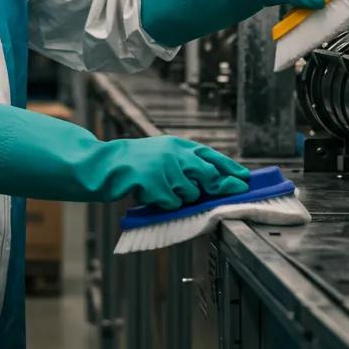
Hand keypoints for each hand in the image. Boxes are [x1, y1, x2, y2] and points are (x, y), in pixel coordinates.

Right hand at [106, 136, 248, 209]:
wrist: (105, 164)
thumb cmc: (134, 162)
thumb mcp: (162, 154)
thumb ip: (185, 163)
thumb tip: (215, 180)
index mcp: (177, 145)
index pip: (210, 155)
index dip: (230, 168)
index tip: (244, 178)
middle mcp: (173, 153)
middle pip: (207, 174)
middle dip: (220, 186)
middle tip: (231, 192)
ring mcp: (164, 168)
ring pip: (190, 193)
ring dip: (181, 197)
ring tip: (163, 190)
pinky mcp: (155, 183)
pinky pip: (172, 203)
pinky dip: (165, 203)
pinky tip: (151, 195)